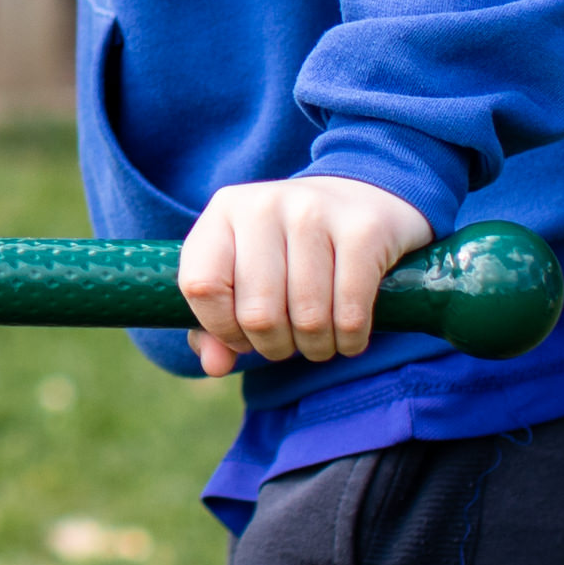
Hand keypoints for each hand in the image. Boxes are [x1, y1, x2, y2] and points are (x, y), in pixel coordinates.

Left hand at [175, 176, 436, 373]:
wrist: (362, 199)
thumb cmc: (290, 250)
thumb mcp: (243, 273)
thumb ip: (216, 324)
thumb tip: (214, 365)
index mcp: (224, 210)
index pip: (201, 286)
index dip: (221, 328)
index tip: (243, 336)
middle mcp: (265, 205)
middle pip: (258, 313)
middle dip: (274, 347)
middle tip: (287, 343)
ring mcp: (314, 212)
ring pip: (307, 318)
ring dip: (315, 347)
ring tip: (318, 341)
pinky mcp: (362, 231)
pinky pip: (350, 313)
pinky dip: (349, 340)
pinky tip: (348, 337)